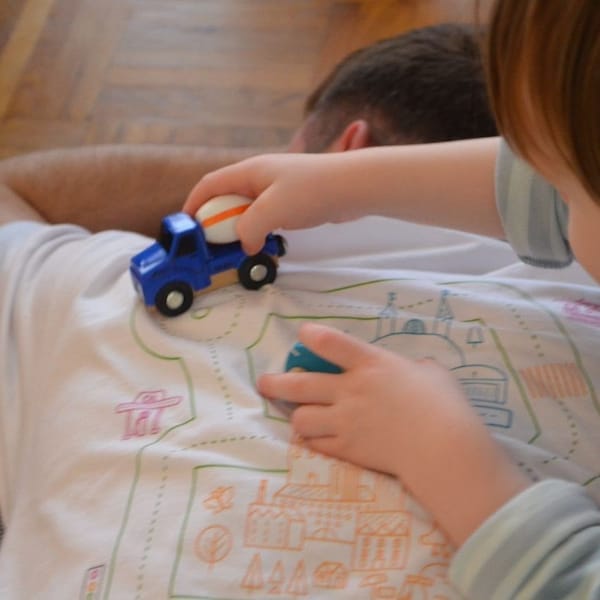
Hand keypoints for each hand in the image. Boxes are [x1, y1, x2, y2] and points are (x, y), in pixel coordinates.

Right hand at [183, 153, 365, 253]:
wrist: (354, 186)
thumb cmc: (311, 191)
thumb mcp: (272, 210)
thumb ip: (249, 229)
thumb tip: (244, 245)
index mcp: (249, 171)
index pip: (210, 185)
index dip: (194, 205)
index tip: (187, 229)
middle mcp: (259, 176)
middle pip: (226, 197)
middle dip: (216, 220)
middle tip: (213, 245)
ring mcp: (276, 188)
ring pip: (247, 208)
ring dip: (239, 227)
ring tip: (238, 247)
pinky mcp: (292, 200)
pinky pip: (266, 215)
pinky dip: (259, 229)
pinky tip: (264, 242)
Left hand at [258, 322, 529, 545]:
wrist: (444, 449)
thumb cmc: (444, 405)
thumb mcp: (432, 374)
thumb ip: (414, 369)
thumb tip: (413, 372)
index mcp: (371, 365)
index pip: (331, 343)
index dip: (311, 336)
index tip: (302, 334)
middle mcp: (350, 391)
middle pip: (299, 384)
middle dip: (275, 383)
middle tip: (264, 383)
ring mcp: (345, 422)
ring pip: (301, 418)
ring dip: (298, 416)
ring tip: (299, 415)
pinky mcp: (348, 449)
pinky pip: (316, 445)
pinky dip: (314, 441)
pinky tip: (316, 439)